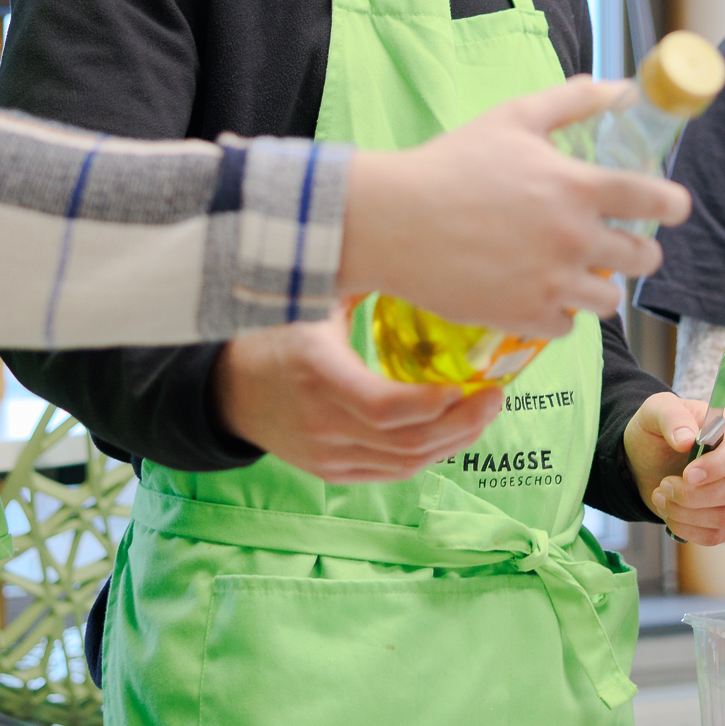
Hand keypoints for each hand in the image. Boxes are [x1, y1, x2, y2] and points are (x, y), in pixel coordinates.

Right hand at [213, 305, 503, 483]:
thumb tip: (415, 251)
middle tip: (496, 398)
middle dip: (461, 425)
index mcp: (316, 373)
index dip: (434, 405)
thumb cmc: (275, 336)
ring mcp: (326, 454)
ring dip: (451, 444)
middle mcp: (321, 423)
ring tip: (482, 414)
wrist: (228, 390)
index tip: (472, 384)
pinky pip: (389, 473)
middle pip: (405, 442)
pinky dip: (427, 457)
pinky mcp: (331, 472)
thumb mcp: (309, 301)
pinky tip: (451, 435)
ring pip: (403, 463)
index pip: (384, 408)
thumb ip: (358, 282)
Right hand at [339, 77, 690, 339]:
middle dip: (637, 251)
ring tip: (575, 273)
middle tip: (618, 245)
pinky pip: (567, 326)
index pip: (656, 200)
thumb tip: (621, 88)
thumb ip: (572, 102)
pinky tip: (537, 292)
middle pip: (643, 258)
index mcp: (578, 188)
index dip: (673, 204)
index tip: (672, 207)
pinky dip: (558, 312)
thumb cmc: (451, 163)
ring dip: (599, 286)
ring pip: (609, 301)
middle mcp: (575, 239)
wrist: (394, 221)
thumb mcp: (513, 118)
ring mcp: (552, 282)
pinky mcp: (525, 317)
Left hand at [623, 395, 724, 545]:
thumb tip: (687, 440)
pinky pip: (719, 535)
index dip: (717, 466)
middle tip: (664, 486)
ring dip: (687, 514)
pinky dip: (689, 530)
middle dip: (694, 496)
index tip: (687, 474)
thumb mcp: (655, 411)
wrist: (649, 459)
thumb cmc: (657, 430)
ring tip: (661, 497)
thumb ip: (671, 416)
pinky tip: (670, 515)